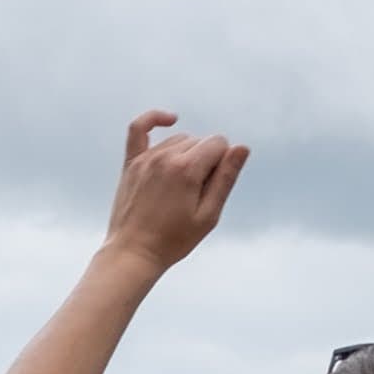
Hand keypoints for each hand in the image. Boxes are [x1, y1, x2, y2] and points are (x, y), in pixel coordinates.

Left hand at [102, 107, 250, 276]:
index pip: (219, 143)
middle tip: (194, 196)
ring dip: (186, 154)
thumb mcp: (208, 215)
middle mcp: (166, 157)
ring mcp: (147, 158)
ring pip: (179, 139)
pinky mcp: (132, 162)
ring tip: (179, 187)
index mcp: (187, 169)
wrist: (133, 254)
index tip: (212, 188)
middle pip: (200, 141)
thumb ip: (226, 179)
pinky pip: (139, 128)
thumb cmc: (173, 240)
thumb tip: (241, 148)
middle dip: (205, 162)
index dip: (222, 164)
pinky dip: (154, 119)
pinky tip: (170, 119)